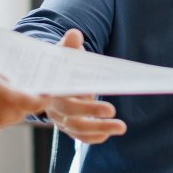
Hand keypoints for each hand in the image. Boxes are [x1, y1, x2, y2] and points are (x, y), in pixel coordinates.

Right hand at [0, 65, 47, 136]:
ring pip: (6, 120)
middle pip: (21, 113)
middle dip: (21, 104)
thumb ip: (3, 78)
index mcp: (8, 99)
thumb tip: (11, 82)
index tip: (47, 95)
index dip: (43, 99)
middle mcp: (3, 116)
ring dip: (4, 111)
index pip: (35, 103)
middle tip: (17, 93)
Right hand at [42, 29, 125, 144]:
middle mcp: (54, 108)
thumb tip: (75, 34)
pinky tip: (108, 134)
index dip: (83, 105)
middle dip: (93, 116)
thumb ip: (69, 46)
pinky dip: (93, 137)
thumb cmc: (60, 65)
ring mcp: (60, 119)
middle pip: (72, 117)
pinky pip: (79, 136)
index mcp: (52, 90)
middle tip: (113, 111)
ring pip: (78, 130)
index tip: (100, 100)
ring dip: (100, 129)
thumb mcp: (63, 53)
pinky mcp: (67, 126)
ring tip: (122, 127)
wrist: (51, 79)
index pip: (64, 98)